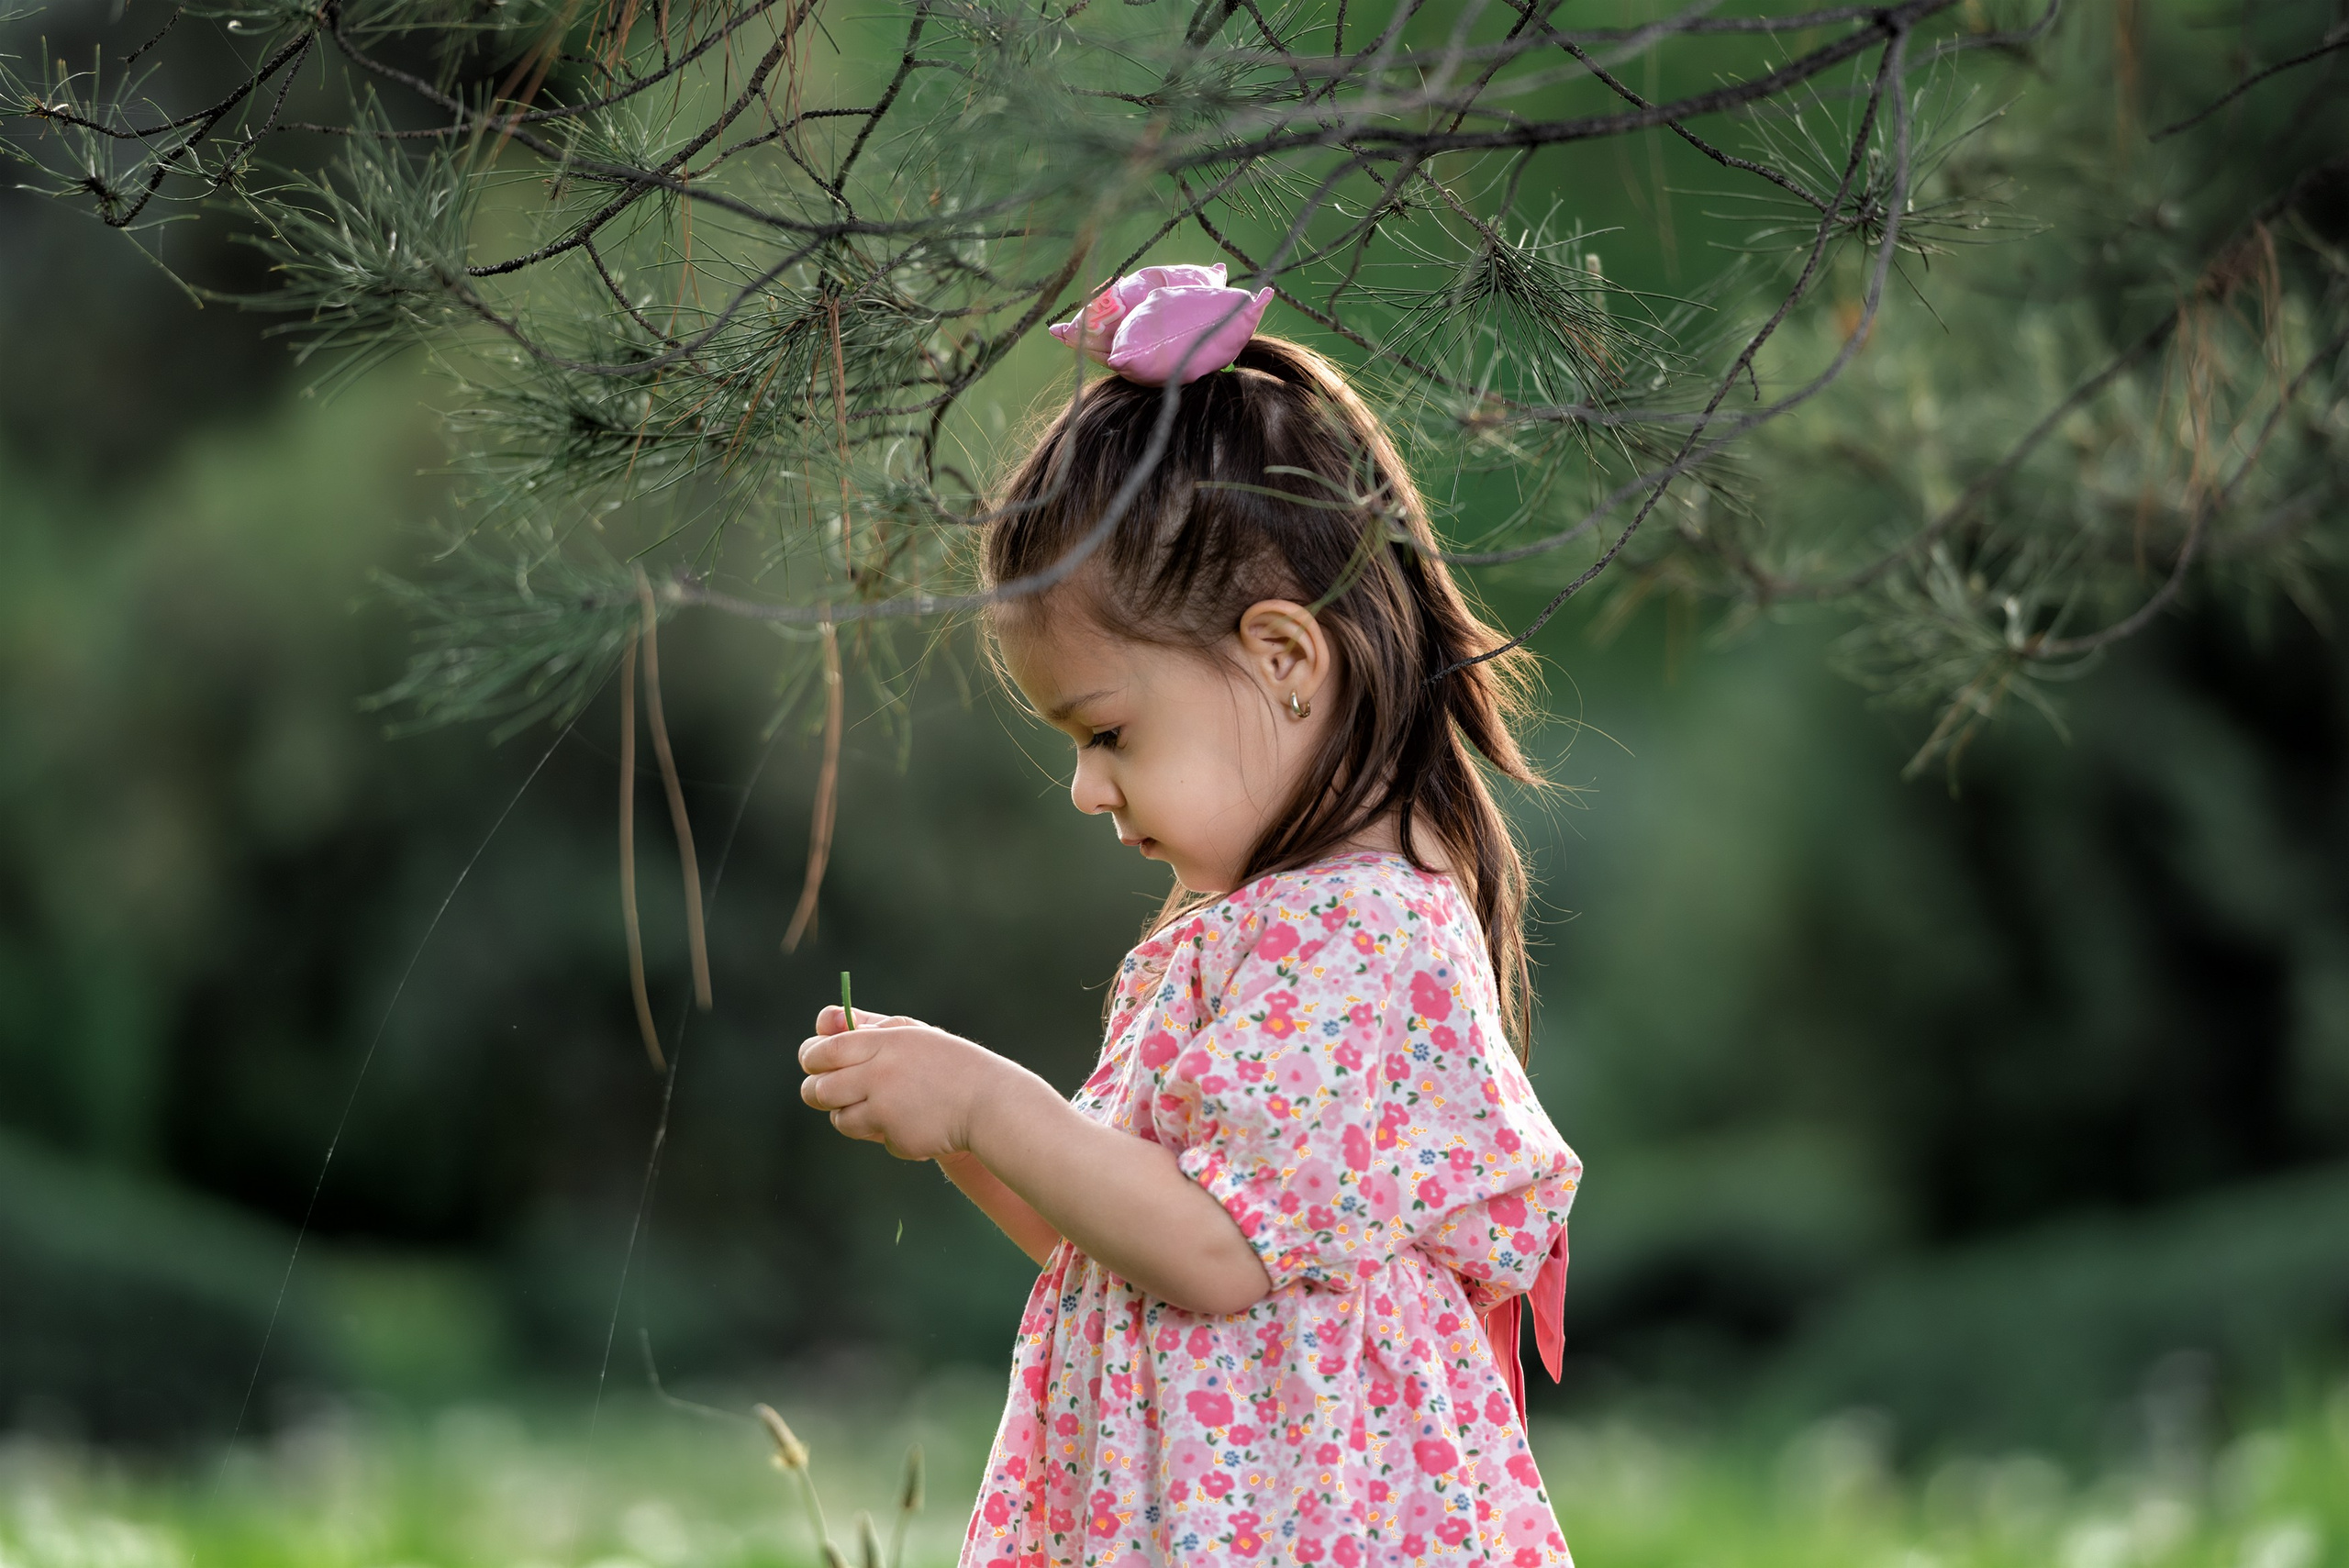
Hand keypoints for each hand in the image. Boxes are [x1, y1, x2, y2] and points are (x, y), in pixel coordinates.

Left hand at [797, 1005, 1019, 1161]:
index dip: (811, 1058)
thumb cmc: (949, 1064)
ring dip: (850, 1116)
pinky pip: (874, 1138)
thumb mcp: (912, 1035)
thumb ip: (869, 1028)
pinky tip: (912, 1122)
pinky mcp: (895, 1138)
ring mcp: (885, 1109)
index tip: (814, 1063)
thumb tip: (824, 1021)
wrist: (989, 1103)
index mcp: (883, 1043)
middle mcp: (879, 1075)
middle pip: (818, 1090)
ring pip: (840, 1120)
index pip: (823, 1050)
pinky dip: (886, 1133)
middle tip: (826, 1092)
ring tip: (878, 1107)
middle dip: (816, 1092)